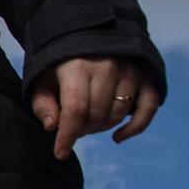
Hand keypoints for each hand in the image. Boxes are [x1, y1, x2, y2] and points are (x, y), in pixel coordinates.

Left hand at [28, 56, 161, 159]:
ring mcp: (130, 71)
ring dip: (101, 128)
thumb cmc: (60, 64)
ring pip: (117, 115)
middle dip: (82, 130)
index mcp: (77, 67)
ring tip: (88, 124)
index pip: (76, 109)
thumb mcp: (42, 80)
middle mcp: (108, 67)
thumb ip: (43, 104)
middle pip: (97, 115)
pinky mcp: (146, 77)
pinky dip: (133, 128)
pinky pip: (147, 110)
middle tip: (73, 128)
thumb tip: (53, 127)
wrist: (89, 35)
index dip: (68, 135)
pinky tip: (117, 137)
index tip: (60, 154)